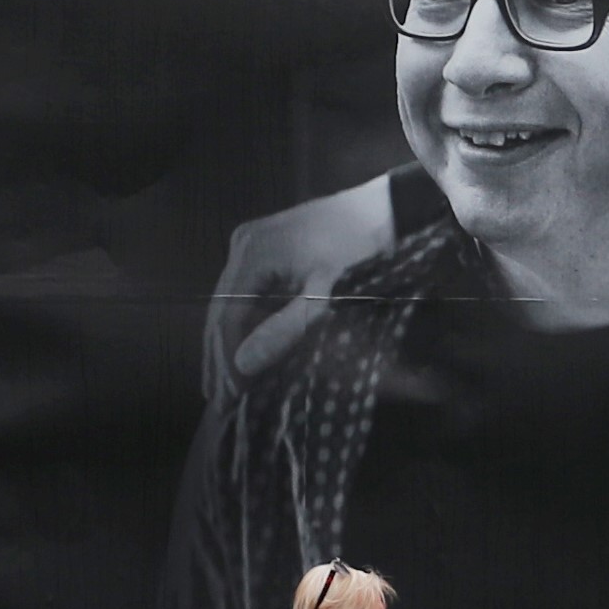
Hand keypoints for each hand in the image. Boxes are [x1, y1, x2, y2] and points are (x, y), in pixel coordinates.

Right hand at [205, 177, 399, 391]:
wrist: (389, 208)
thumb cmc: (361, 251)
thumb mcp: (327, 294)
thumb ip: (285, 330)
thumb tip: (242, 366)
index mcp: (252, 253)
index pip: (227, 315)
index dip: (227, 358)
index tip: (230, 396)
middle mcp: (243, 245)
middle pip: (223, 308)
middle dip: (221, 355)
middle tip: (219, 399)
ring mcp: (253, 243)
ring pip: (232, 301)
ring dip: (231, 342)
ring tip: (227, 383)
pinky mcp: (266, 247)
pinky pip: (248, 291)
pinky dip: (248, 323)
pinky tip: (248, 348)